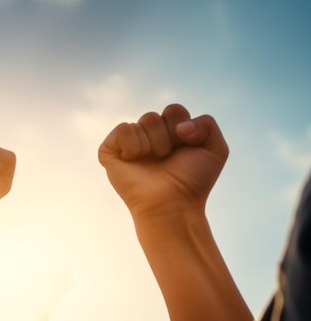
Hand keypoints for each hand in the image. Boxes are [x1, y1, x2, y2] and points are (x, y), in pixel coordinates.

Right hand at [98, 104, 228, 215]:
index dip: (182, 126)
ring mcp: (129, 144)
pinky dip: (133, 145)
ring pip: (144, 121)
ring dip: (154, 144)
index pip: (173, 110)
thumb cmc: (192, 182)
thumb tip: (179, 126)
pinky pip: (123, 130)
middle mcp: (147, 137)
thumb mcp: (216, 149)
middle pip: (158, 115)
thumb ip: (207, 123)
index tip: (185, 148)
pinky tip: (134, 161)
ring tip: (153, 163)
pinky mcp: (110, 151)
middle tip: (167, 158)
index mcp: (168, 134)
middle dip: (168, 136)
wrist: (172, 204)